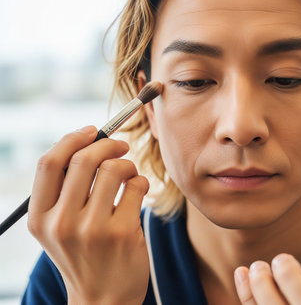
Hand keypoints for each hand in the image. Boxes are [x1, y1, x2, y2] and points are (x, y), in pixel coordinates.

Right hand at [27, 126, 149, 304]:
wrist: (103, 299)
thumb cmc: (85, 254)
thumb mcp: (60, 228)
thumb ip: (66, 191)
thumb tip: (88, 143)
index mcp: (40, 218)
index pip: (49, 163)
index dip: (72, 139)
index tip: (91, 131)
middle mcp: (62, 223)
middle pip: (84, 159)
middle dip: (108, 143)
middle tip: (121, 145)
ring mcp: (93, 229)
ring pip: (115, 169)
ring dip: (128, 164)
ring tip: (130, 175)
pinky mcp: (123, 233)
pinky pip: (137, 186)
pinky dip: (141, 182)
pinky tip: (139, 192)